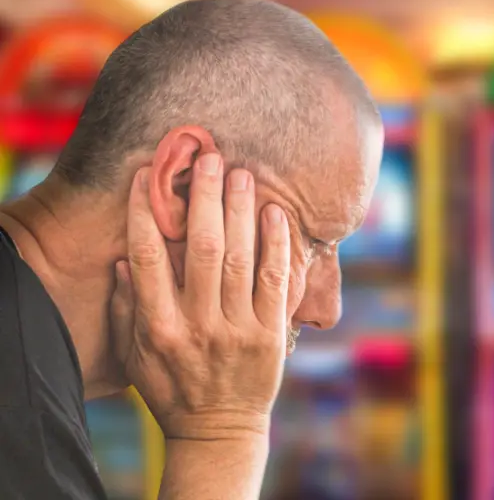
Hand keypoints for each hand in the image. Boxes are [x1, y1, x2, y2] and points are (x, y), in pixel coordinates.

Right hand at [110, 154, 290, 440]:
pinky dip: (276, 246)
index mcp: (158, 327)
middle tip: (208, 158)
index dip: (144, 214)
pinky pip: (275, 282)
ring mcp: (237, 329)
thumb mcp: (136, 354)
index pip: (148, 259)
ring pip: (241, 260)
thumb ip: (127, 308)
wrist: (218, 429)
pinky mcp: (270, 335)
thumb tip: (124, 259)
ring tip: (240, 174)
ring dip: (240, 212)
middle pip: (202, 250)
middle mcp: (197, 325)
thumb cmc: (172, 387)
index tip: (145, 176)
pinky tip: (274, 215)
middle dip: (204, 199)